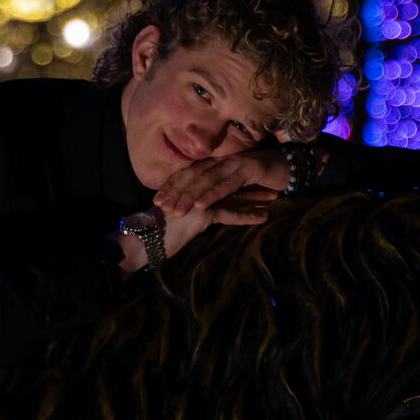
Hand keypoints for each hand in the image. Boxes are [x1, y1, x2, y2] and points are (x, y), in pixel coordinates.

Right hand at [112, 189, 276, 276]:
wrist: (144, 238)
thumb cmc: (154, 230)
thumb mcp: (174, 216)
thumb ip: (187, 208)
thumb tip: (196, 211)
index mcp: (190, 187)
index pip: (219, 182)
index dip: (237, 182)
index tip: (254, 181)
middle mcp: (197, 188)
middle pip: (230, 185)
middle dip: (251, 185)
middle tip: (271, 184)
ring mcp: (201, 197)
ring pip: (234, 197)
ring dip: (256, 198)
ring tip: (275, 198)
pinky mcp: (204, 211)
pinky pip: (231, 214)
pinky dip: (248, 216)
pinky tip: (263, 217)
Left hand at [152, 148, 287, 217]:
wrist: (285, 166)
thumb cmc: (255, 178)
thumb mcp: (230, 183)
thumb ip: (213, 187)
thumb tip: (192, 201)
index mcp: (213, 162)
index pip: (187, 173)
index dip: (170, 185)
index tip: (155, 200)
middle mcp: (220, 160)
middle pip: (192, 175)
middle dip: (175, 192)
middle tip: (160, 207)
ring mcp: (234, 164)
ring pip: (206, 180)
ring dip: (190, 196)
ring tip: (176, 210)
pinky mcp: (248, 170)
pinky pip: (227, 185)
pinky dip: (213, 195)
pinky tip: (201, 206)